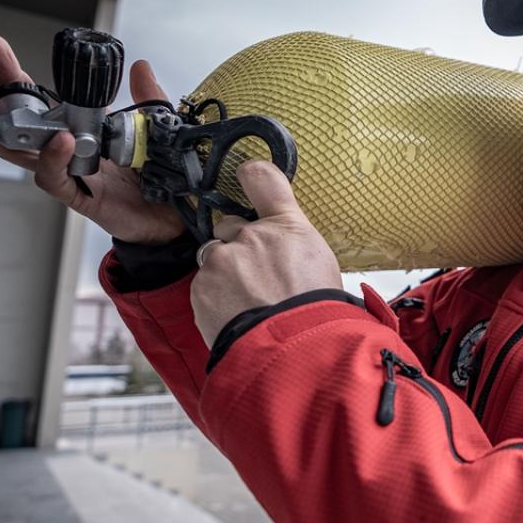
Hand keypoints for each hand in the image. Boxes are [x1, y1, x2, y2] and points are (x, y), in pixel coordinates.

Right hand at [0, 34, 184, 244]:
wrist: (176, 216)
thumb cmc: (157, 175)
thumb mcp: (156, 128)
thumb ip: (147, 98)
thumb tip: (139, 66)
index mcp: (78, 129)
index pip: (37, 100)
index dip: (14, 77)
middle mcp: (66, 151)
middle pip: (16, 124)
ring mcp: (69, 173)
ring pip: (20, 153)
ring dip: (2, 128)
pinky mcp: (81, 196)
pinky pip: (55, 178)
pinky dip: (53, 158)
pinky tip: (59, 140)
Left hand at [190, 160, 341, 347]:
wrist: (294, 349)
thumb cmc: (315, 311)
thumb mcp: (321, 265)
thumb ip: (293, 246)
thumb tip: (286, 251)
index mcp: (287, 226)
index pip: (262, 177)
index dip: (252, 173)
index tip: (247, 173)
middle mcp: (251, 235)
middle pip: (231, 226)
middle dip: (238, 246)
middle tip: (259, 277)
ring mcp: (223, 259)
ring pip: (216, 259)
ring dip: (226, 275)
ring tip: (249, 303)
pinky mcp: (202, 286)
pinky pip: (205, 287)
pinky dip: (216, 300)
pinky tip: (237, 315)